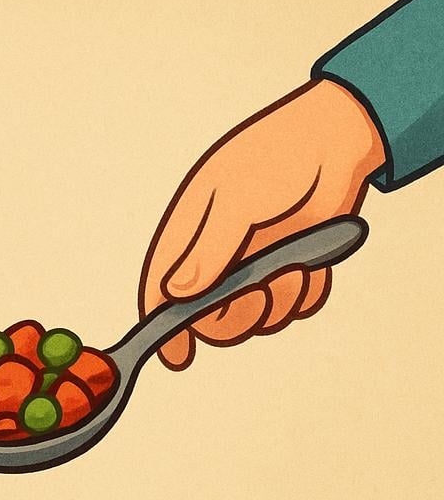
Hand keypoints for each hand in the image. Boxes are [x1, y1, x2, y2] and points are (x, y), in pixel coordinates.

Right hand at [140, 78, 385, 369]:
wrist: (339, 142)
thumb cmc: (278, 159)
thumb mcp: (236, 201)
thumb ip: (208, 251)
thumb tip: (175, 295)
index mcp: (189, 236)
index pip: (161, 291)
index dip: (163, 327)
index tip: (176, 357)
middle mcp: (217, 258)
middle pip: (210, 319)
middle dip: (238, 313)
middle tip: (260, 287)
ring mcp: (253, 267)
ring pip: (256, 318)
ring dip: (280, 298)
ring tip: (294, 261)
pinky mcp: (289, 272)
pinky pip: (294, 308)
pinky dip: (307, 291)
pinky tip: (311, 259)